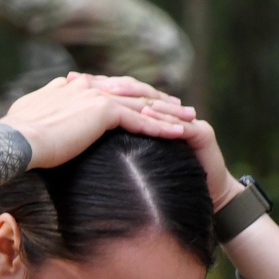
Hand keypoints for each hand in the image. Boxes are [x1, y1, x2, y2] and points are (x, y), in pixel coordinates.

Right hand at [1, 73, 194, 170]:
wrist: (15, 140)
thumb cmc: (15, 137)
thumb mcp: (27, 120)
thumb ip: (41, 111)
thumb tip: (39, 117)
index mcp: (70, 88)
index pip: (107, 89)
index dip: (129, 96)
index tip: (143, 102)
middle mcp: (87, 87)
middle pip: (130, 92)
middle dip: (156, 98)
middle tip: (178, 106)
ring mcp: (97, 97)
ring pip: (141, 104)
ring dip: (168, 112)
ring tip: (189, 119)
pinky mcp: (104, 113)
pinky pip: (141, 120)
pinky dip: (162, 127)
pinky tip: (180, 134)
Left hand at [65, 71, 238, 208]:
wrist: (209, 197)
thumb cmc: (167, 186)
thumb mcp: (132, 164)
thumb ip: (110, 150)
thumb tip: (72, 148)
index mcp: (148, 115)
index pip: (121, 96)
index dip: (96, 89)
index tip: (70, 84)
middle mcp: (165, 112)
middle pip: (137, 93)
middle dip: (111, 86)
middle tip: (85, 81)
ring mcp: (184, 120)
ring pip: (157, 103)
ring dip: (134, 97)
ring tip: (111, 92)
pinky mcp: (201, 133)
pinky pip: (178, 122)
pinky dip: (161, 118)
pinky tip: (146, 114)